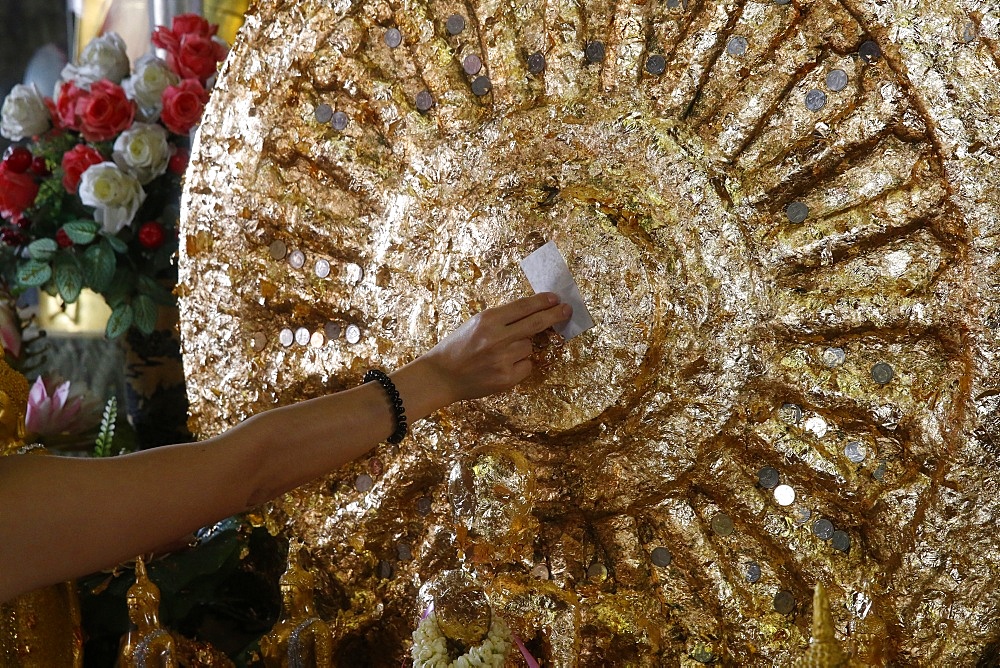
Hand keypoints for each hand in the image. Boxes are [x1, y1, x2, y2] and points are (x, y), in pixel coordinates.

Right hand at [420, 293, 571, 403]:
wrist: (441, 375)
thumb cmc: (459, 346)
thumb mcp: (476, 323)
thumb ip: (502, 318)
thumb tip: (534, 311)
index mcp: (488, 320)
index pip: (524, 306)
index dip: (543, 301)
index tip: (555, 298)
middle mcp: (497, 338)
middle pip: (536, 323)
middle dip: (555, 315)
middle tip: (566, 310)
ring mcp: (502, 359)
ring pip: (529, 347)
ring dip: (522, 347)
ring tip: (499, 353)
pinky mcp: (506, 378)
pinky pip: (527, 365)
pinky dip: (520, 365)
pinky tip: (501, 366)